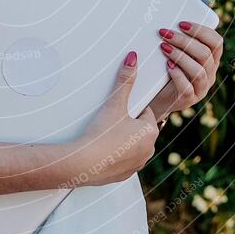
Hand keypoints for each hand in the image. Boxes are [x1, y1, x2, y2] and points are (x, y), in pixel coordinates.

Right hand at [72, 50, 158, 186]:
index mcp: (150, 132)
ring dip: (123, 140)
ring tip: (105, 135)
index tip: (120, 109)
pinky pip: (123, 162)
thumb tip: (133, 58)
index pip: (146, 113)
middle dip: (128, 124)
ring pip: (133, 146)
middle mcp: (148, 150)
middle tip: (110, 121)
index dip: (132, 108)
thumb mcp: (114, 103)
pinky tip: (103, 151)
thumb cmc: (101, 133)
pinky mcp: (124, 175)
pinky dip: (115, 156)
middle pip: (140, 130)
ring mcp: (137, 165)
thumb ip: (125, 80)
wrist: (83, 164)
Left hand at [149, 21, 223, 122]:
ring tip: (163, 47)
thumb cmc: (166, 69)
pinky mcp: (189, 99)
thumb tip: (166, 17)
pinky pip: (188, 88)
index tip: (181, 23)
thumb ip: (177, 39)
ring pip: (198, 71)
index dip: (201, 31)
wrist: (157, 97)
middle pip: (205, 54)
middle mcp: (210, 73)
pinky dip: (177, 74)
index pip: (216, 42)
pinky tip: (167, 65)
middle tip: (165, 33)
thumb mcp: (175, 52)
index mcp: (211, 59)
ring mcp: (201, 88)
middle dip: (184, 41)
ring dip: (180, 56)